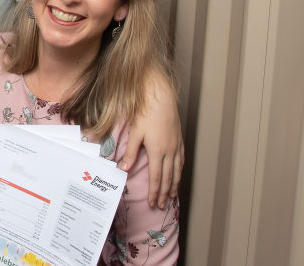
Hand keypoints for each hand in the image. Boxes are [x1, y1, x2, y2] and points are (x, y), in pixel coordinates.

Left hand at [119, 74, 183, 208]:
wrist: (161, 97)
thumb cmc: (146, 113)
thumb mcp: (135, 133)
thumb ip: (130, 152)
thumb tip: (122, 168)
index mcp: (158, 151)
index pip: (157, 178)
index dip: (155, 192)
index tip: (153, 203)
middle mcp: (170, 151)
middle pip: (168, 178)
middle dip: (164, 194)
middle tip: (162, 206)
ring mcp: (176, 145)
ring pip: (177, 171)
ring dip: (174, 185)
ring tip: (171, 196)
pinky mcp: (179, 140)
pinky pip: (181, 160)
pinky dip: (179, 171)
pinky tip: (178, 175)